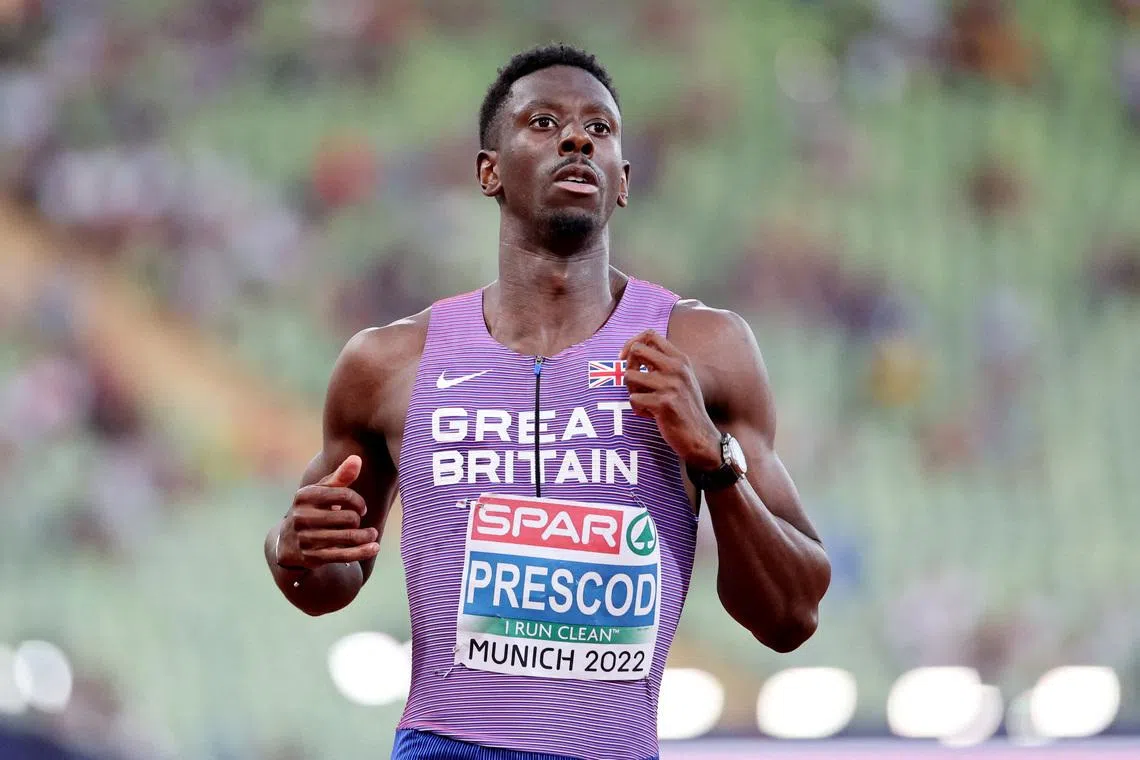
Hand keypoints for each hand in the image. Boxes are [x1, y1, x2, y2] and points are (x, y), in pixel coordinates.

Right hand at [278, 455, 379, 568]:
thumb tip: (357, 459)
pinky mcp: (311, 558)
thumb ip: (340, 476)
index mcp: (305, 496)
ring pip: (348, 537)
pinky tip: (374, 547)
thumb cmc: (312, 509)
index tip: (361, 508)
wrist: (288, 541)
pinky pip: (343, 555)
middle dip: (359, 519)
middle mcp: (302, 517)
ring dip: (366, 536)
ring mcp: (305, 538)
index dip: (359, 502)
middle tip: (359, 522)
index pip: (344, 495)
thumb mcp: (322, 491)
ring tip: (372, 534)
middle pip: (349, 517)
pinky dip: (362, 551)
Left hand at [620, 330, 721, 470]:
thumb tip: (633, 351)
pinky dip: (637, 409)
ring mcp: (670, 385)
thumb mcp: (681, 379)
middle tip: (634, 382)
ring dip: (631, 391)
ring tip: (644, 402)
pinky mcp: (663, 403)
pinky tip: (649, 415)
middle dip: (628, 365)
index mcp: (680, 359)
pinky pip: (633, 398)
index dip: (633, 342)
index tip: (625, 357)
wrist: (700, 437)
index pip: (651, 334)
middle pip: (637, 349)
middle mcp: (676, 368)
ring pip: (629, 376)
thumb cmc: (686, 408)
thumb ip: (663, 364)